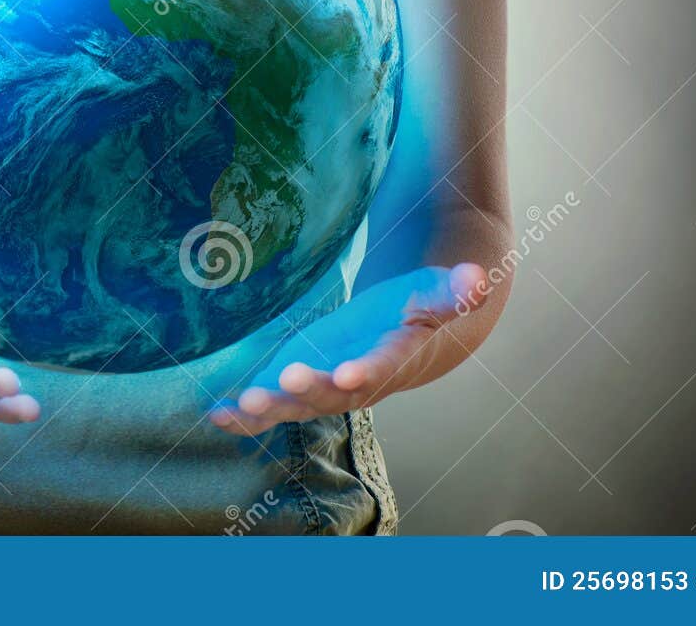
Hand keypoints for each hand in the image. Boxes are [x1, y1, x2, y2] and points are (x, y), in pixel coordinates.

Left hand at [207, 263, 488, 434]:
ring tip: (242, 405)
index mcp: (393, 356)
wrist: (411, 341)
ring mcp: (328, 389)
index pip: (383, 366)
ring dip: (270, 409)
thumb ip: (456, 290)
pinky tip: (216, 417)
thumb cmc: (421, 308)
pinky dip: (245, 418)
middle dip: (307, 390)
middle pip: (334, 393)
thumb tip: (479, 277)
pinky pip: (274, 408)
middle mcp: (359, 381)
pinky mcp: (302, 388)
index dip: (366, 371)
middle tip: (281, 382)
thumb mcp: (437, 292)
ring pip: (299, 405)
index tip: (346, 374)